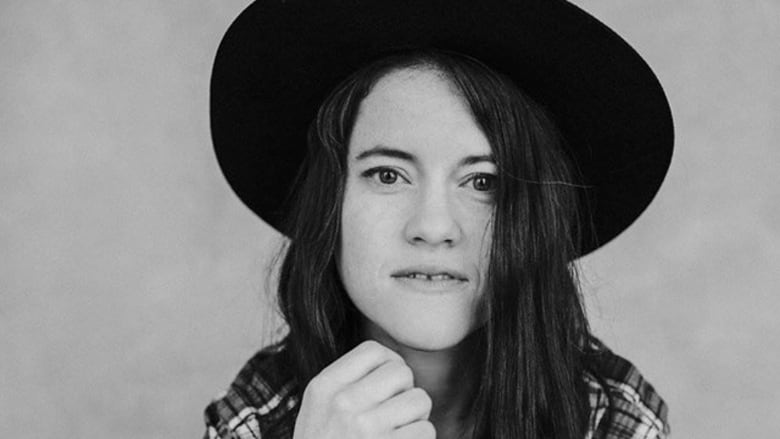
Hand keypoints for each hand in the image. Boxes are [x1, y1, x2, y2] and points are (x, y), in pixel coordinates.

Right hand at [292, 340, 434, 438]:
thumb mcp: (317, 412)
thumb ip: (347, 385)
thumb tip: (395, 364)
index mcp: (323, 388)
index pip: (374, 352)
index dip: (390, 366)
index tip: (388, 387)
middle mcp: (343, 403)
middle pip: (402, 372)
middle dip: (405, 393)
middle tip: (394, 416)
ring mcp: (365, 428)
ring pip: (420, 401)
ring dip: (416, 420)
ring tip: (396, 436)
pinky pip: (425, 431)